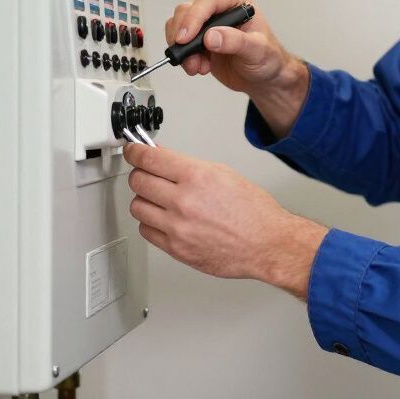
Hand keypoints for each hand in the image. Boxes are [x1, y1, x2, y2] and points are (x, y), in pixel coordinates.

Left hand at [124, 142, 327, 298]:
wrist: (266, 244)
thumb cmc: (253, 211)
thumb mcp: (223, 174)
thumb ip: (189, 166)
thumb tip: (163, 159)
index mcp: (197, 177)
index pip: (149, 158)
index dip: (135, 151)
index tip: (133, 150)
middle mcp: (184, 201)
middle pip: (138, 181)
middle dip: (141, 173)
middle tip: (147, 173)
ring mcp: (177, 227)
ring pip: (137, 207)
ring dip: (145, 200)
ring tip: (159, 198)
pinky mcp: (176, 248)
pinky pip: (146, 231)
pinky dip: (151, 223)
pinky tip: (164, 219)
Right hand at [165, 0, 310, 137]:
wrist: (264, 78)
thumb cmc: (268, 58)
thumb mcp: (258, 50)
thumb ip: (236, 42)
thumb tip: (211, 36)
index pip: (208, 1)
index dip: (193, 18)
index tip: (185, 38)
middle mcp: (220, 7)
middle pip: (188, 10)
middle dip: (184, 36)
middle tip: (189, 57)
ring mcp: (207, 22)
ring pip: (178, 25)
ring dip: (183, 48)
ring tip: (197, 66)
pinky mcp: (198, 38)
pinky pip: (178, 41)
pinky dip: (184, 56)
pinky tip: (198, 66)